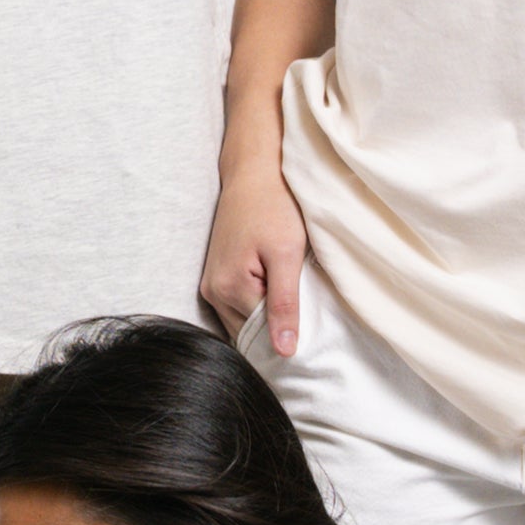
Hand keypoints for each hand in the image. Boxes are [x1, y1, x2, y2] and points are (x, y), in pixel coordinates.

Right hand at [199, 155, 310, 358]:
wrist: (254, 173)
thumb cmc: (274, 206)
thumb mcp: (287, 254)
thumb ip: (285, 304)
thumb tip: (285, 351)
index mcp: (229, 289)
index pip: (261, 336)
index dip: (287, 338)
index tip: (312, 335)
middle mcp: (213, 292)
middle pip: (249, 333)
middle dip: (275, 333)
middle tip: (307, 321)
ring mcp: (212, 285)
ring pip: (243, 322)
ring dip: (266, 320)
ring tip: (292, 302)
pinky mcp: (217, 276)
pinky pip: (238, 307)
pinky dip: (258, 307)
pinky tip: (277, 294)